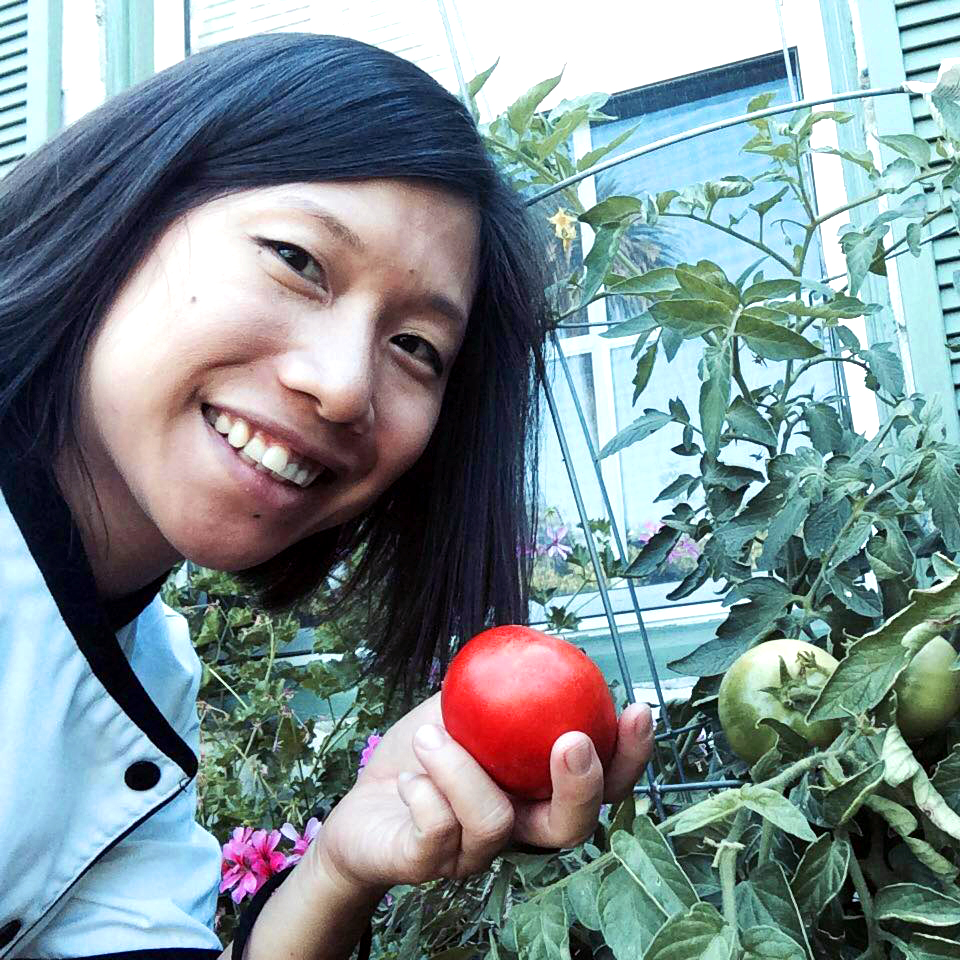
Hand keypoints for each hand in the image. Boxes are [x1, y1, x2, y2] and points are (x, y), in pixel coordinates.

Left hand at [307, 693, 652, 894]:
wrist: (360, 807)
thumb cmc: (422, 754)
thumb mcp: (465, 709)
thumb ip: (503, 688)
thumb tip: (542, 644)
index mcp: (535, 793)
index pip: (600, 786)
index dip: (629, 756)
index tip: (638, 709)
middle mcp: (516, 832)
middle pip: (571, 828)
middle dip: (582, 786)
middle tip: (570, 742)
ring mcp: (474, 856)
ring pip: (495, 822)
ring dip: (461, 768)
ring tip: (430, 735)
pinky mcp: (428, 867)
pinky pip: (438, 831)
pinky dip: (425, 789)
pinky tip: (410, 775)